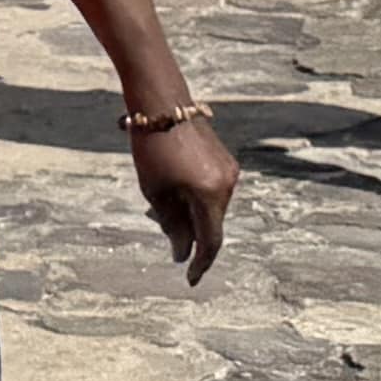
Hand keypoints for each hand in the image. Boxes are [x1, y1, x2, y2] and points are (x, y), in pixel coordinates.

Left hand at [126, 107, 239, 286]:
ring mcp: (228, 170)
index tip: (190, 280)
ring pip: (211, 207)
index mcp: (211, 194)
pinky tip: (172, 191)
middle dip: (190, 235)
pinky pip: (211, 190)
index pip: (210, 241)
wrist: (162, 100)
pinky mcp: (223, 160)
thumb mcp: (155, 191)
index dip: (200, 263)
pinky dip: (195, 199)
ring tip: (162, 206)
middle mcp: (227, 184)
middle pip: (211, 224)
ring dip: (191, 216)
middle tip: (167, 237)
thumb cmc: (152, 146)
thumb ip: (171, 225)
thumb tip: (181, 252)